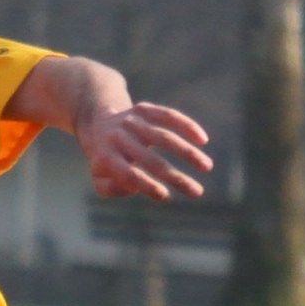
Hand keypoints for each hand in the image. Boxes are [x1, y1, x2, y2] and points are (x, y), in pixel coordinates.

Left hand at [76, 102, 212, 202]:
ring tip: (207, 167)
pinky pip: (168, 116)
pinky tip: (203, 140)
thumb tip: (134, 187)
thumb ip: (111, 189)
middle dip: (176, 177)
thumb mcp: (99, 179)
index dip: (146, 185)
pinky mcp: (144, 109)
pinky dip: (187, 126)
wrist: (97, 124)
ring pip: (164, 137)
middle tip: (198, 192)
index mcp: (105, 158)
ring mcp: (131, 121)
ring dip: (188, 153)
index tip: (166, 195)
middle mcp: (117, 138)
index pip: (128, 175)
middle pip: (151, 160)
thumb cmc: (106, 160)